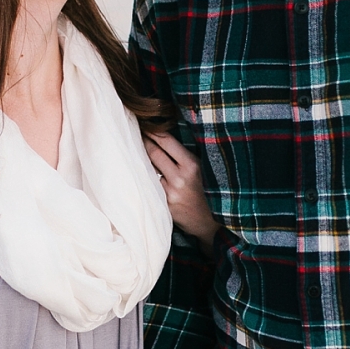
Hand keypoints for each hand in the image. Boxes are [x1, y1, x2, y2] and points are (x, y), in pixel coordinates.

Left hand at [144, 131, 218, 254]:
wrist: (213, 224)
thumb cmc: (209, 191)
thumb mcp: (203, 169)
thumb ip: (186, 156)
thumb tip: (164, 136)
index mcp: (192, 166)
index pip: (166, 141)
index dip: (153, 131)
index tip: (146, 124)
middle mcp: (180, 179)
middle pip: (153, 152)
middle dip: (144, 141)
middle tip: (136, 132)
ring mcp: (170, 194)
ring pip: (149, 169)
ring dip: (143, 159)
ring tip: (136, 150)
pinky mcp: (164, 206)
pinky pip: (151, 186)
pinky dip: (147, 177)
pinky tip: (142, 173)